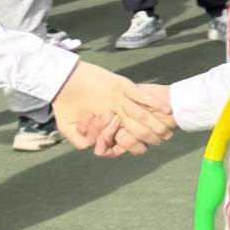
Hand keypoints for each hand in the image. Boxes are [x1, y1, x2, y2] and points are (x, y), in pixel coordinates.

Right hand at [51, 62, 176, 156]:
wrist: (60, 80)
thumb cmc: (64, 102)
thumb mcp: (68, 126)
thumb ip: (80, 140)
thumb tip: (95, 150)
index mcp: (106, 121)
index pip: (123, 135)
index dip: (133, 144)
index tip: (142, 150)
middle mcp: (116, 110)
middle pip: (137, 126)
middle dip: (151, 135)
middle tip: (163, 141)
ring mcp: (121, 98)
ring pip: (142, 113)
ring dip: (156, 122)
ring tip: (169, 130)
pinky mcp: (122, 85)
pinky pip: (140, 95)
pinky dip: (154, 102)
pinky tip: (167, 110)